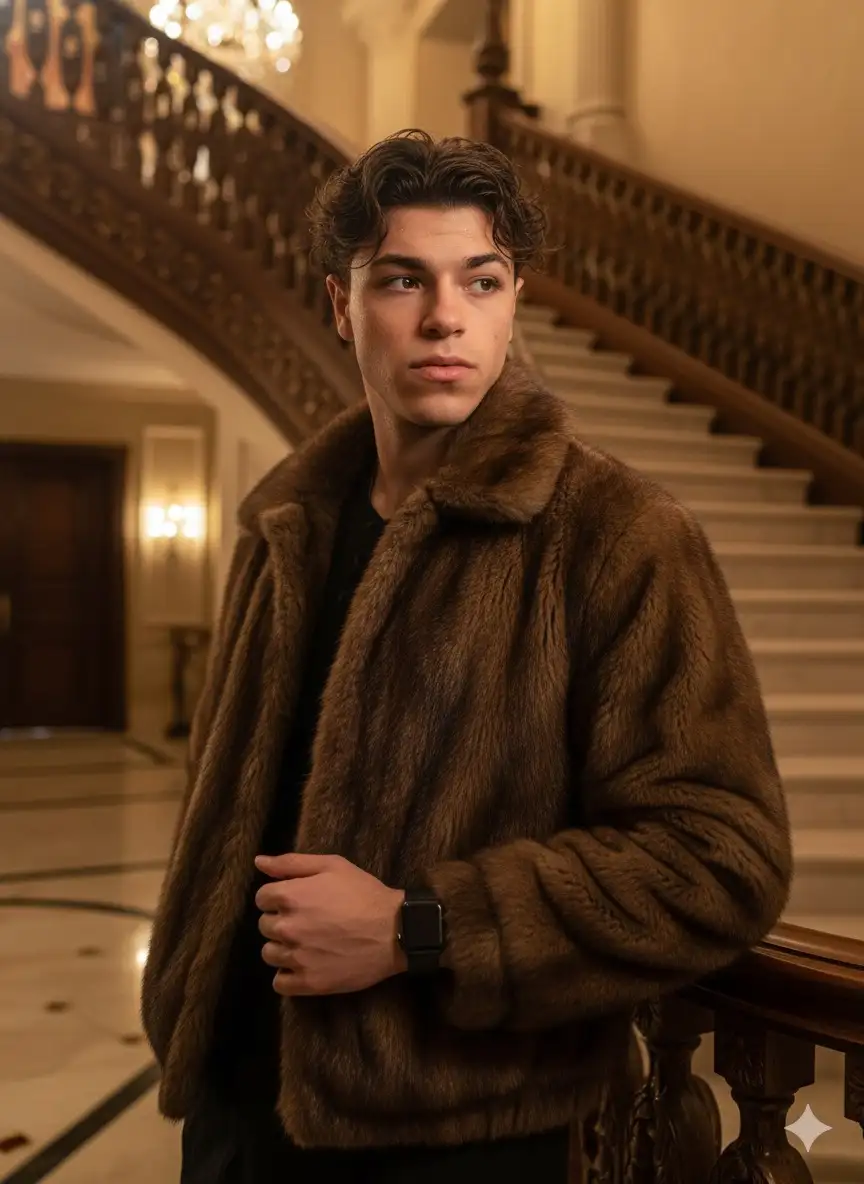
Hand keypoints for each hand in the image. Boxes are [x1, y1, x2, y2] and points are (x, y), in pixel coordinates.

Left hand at [254, 852, 406, 996]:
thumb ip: (291, 862)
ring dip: (283, 948)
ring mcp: (297, 957)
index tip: (298, 901)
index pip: (262, 898)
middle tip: (308, 921)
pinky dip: (288, 975)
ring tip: (308, 943)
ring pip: (269, 954)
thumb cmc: (364, 894)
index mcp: (290, 896)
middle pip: (264, 926)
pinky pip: (279, 983)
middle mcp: (287, 927)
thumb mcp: (332, 865)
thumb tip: (259, 862)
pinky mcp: (308, 982)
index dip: (278, 897)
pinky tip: (305, 964)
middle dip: (281, 921)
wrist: (395, 930)